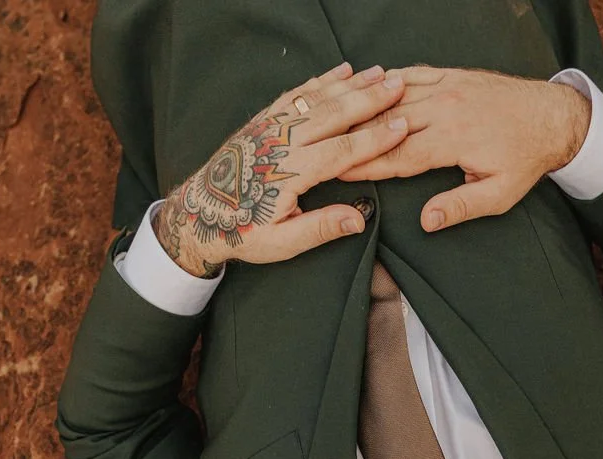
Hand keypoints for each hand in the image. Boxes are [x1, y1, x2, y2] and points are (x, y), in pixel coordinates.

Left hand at [155, 63, 409, 273]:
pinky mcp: (265, 119)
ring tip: (379, 72)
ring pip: (318, 97)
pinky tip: (340, 71)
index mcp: (292, 172)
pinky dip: (321, 80)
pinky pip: (297, 93)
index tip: (402, 126)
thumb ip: (321, 228)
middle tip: (398, 85)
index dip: (375, 138)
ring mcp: (273, 126)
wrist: (201, 212)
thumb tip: (360, 219)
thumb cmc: (244, 232)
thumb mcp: (283, 243)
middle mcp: (284, 141)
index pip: (343, 150)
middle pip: (335, 113)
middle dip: (369, 98)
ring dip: (351, 83)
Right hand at [339, 67, 589, 230]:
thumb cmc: (525, 160)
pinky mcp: (452, 75)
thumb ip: (462, 208)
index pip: (398, 156)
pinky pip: (412, 75)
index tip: (338, 172)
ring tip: (334, 116)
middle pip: (386, 124)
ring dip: (364, 107)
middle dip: (354, 136)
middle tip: (322, 145)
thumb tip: (427, 221)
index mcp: (453, 139)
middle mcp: (445, 108)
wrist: (552, 117)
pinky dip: (388, 82)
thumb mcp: (499, 195)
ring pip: (394, 96)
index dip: (365, 166)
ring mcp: (447, 87)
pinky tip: (367, 88)